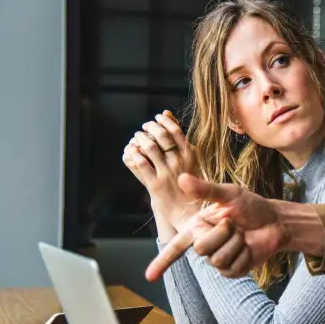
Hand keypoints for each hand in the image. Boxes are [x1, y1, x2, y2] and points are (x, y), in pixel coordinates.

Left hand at [122, 110, 199, 227]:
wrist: (186, 211)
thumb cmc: (188, 182)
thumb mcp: (190, 159)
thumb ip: (179, 137)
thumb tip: (166, 112)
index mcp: (191, 156)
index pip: (176, 130)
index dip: (164, 121)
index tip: (157, 118)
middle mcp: (180, 163)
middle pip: (161, 136)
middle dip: (150, 128)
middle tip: (145, 127)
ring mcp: (167, 173)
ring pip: (150, 148)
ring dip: (140, 139)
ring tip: (137, 137)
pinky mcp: (155, 184)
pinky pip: (142, 164)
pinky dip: (135, 154)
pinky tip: (133, 151)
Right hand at [145, 174, 284, 281]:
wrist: (274, 222)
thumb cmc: (251, 206)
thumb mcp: (230, 194)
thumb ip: (205, 189)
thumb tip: (181, 178)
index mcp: (198, 226)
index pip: (176, 246)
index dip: (162, 262)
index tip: (148, 276)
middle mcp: (205, 244)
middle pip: (201, 249)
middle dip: (222, 233)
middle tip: (234, 224)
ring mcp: (218, 259)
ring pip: (218, 259)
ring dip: (236, 244)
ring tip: (242, 234)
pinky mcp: (232, 270)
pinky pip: (232, 269)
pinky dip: (244, 255)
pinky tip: (249, 247)